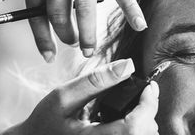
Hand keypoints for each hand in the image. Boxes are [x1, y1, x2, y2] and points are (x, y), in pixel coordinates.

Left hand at [0, 0, 145, 60]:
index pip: (35, 7)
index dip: (40, 34)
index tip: (47, 52)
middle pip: (58, 11)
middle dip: (64, 34)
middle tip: (71, 43)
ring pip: (84, 6)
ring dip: (87, 33)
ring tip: (90, 50)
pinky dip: (131, 8)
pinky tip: (140, 25)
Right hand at [2, 59, 158, 134]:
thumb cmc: (44, 122)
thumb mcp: (63, 97)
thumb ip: (96, 81)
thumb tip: (127, 65)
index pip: (136, 127)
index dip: (149, 104)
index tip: (150, 87)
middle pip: (145, 134)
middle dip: (148, 112)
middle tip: (143, 94)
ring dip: (144, 123)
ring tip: (136, 108)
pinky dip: (136, 130)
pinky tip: (128, 121)